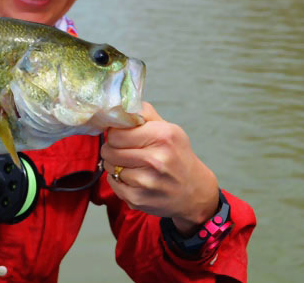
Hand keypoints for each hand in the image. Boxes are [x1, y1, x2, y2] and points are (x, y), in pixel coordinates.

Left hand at [101, 102, 218, 234]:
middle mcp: (156, 159)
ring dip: (115, 165)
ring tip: (131, 165)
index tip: (120, 135)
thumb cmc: (177, 156)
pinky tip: (133, 179)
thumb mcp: (168, 129)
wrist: (194, 192)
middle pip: (110, 149)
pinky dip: (118, 180)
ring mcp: (147, 181)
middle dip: (112, 148)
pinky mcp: (138, 199)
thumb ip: (144, 114)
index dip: (114, 133)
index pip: (116, 132)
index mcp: (163, 136)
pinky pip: (112, 183)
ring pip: (109, 166)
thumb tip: (120, 104)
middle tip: (123, 150)